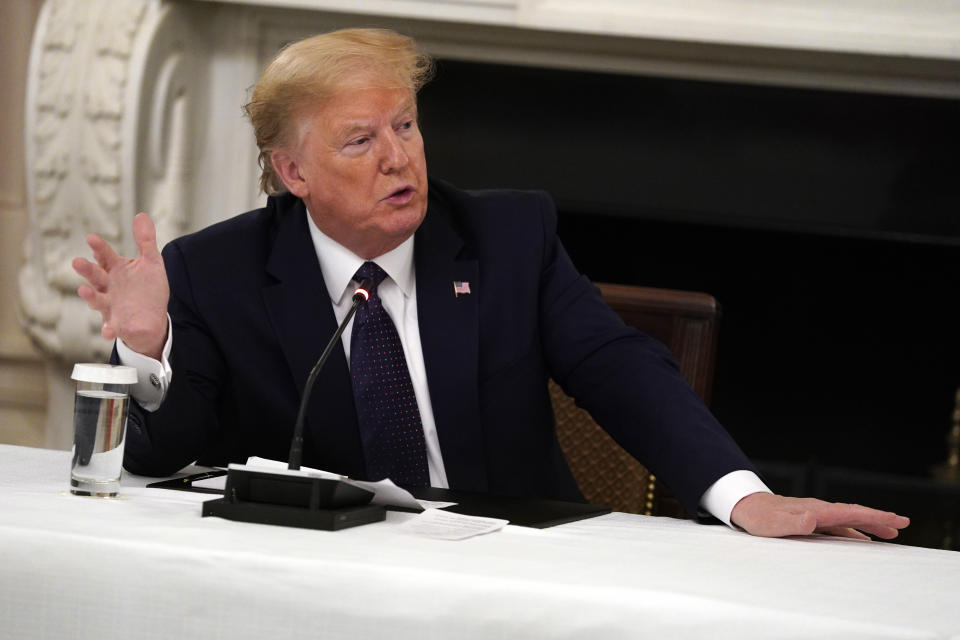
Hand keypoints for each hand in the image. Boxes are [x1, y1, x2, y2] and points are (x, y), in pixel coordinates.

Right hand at [72, 213, 169, 359]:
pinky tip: (108, 331)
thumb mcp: (151, 263)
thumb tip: (141, 215)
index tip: (91, 238)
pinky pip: (110, 327)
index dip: (99, 248)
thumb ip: (146, 241)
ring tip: (84, 291)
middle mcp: (109, 286)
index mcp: (116, 269)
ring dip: (90, 296)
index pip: (105, 256)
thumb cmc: (147, 289)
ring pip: (97, 300)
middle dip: (87, 270)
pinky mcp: (117, 324)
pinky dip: (108, 329)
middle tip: (77, 262)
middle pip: (95, 276)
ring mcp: (111, 305)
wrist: (152, 318)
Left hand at [730, 492, 909, 539]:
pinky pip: (838, 525)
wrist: (744, 506)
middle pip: (854, 513)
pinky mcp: (810, 519)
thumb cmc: (758, 518)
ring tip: (891, 531)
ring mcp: (815, 513)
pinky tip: (862, 537)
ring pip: (848, 519)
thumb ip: (793, 523)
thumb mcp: (772, 524)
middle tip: (904, 524)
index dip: (873, 517)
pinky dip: (854, 529)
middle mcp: (818, 509)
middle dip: (879, 518)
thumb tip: (813, 519)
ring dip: (869, 524)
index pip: (850, 513)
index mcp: (814, 510)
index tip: (894, 520)